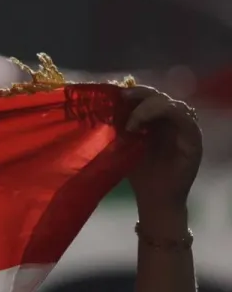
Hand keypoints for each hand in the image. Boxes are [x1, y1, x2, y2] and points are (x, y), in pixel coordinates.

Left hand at [123, 85, 202, 223]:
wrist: (154, 199)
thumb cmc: (139, 174)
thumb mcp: (124, 146)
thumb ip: (118, 127)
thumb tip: (98, 107)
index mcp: (156, 120)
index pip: (147, 97)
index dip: (132, 92)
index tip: (114, 93)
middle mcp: (172, 120)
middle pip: (159, 96)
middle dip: (140, 94)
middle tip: (122, 98)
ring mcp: (185, 127)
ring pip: (171, 104)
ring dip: (148, 107)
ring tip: (129, 123)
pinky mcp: (193, 138)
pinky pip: (184, 118)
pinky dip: (163, 115)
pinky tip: (140, 126)